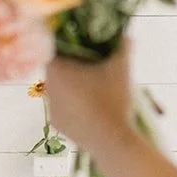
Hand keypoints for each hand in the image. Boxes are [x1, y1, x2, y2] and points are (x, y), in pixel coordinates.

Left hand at [44, 43, 135, 159]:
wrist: (113, 141)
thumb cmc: (114, 100)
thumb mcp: (122, 68)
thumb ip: (124, 47)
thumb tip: (127, 35)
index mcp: (58, 70)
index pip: (53, 50)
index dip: (65, 46)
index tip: (80, 46)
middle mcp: (49, 89)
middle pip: (56, 70)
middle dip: (72, 65)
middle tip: (91, 64)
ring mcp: (52, 109)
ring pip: (59, 89)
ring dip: (72, 86)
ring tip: (94, 86)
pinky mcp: (58, 125)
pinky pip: (62, 107)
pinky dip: (72, 104)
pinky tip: (91, 105)